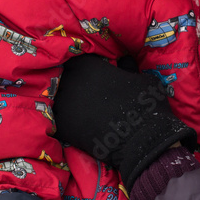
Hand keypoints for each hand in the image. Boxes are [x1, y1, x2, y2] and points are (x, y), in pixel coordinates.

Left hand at [53, 54, 195, 189]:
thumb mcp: (142, 78)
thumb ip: (128, 68)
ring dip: (65, 101)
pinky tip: (73, 124)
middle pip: (63, 78)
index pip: (75, 59)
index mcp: (88, 66)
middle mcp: (71, 82)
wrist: (141, 140)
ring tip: (77, 107)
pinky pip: (56, 120)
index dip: (83, 66)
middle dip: (71, 82)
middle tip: (83, 90)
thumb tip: (124, 61)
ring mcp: (64, 105)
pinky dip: (63, 121)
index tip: (90, 72)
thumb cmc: (144, 104)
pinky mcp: (63, 127)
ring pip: (56, 98)